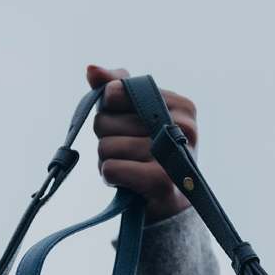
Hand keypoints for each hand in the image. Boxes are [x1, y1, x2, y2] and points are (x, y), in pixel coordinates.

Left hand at [85, 63, 197, 223]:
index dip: (109, 109)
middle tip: (127, 152)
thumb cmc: (150, 153)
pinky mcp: (160, 182)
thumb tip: (91, 69)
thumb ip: (115, 87)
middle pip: (106, 120)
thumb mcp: (136, 115)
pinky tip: (124, 181)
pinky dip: (109, 176)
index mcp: (181, 105)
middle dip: (107, 137)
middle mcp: (183, 127)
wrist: (168, 204)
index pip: (116, 92)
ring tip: (127, 166)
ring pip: (106, 146)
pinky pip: (111, 168)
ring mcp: (173, 156)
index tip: (125, 123)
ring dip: (107, 160)